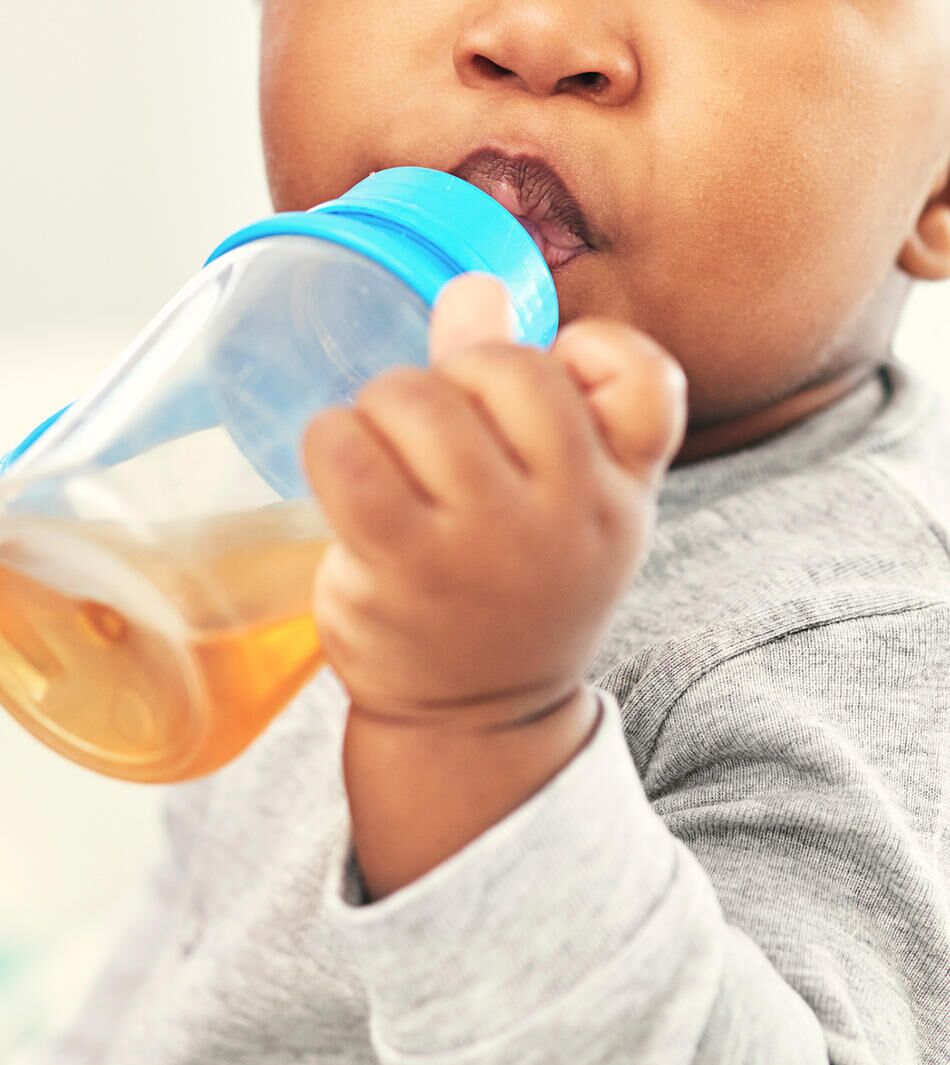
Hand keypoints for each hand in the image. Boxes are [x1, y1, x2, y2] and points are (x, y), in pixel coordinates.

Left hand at [302, 273, 685, 731]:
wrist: (476, 722)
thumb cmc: (514, 595)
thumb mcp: (555, 505)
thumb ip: (528, 394)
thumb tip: (474, 288)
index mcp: (619, 492)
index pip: (645, 376)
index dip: (590, 352)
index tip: (549, 383)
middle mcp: (568, 513)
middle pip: (504, 366)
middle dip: (452, 379)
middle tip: (437, 435)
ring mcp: (486, 542)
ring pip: (415, 397)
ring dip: (381, 409)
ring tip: (386, 458)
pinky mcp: (403, 567)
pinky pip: (348, 450)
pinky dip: (331, 440)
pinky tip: (344, 471)